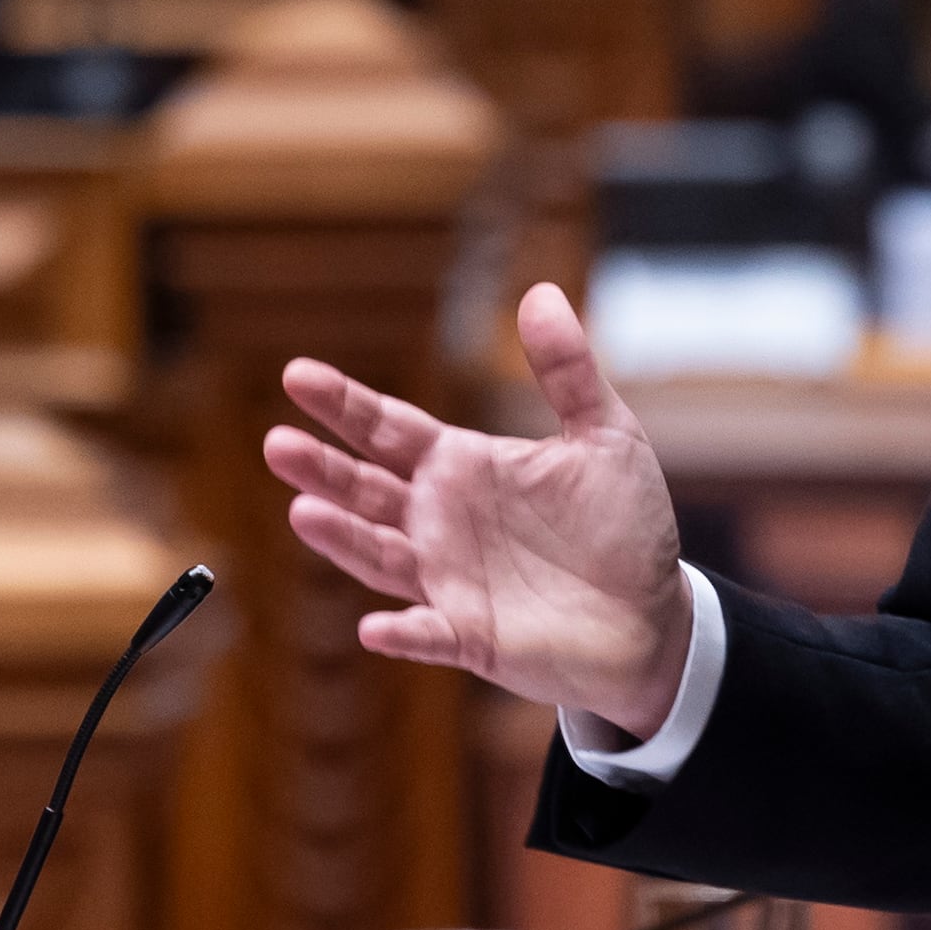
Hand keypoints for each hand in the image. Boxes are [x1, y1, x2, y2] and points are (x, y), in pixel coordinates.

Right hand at [263, 285, 692, 741]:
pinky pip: (429, 635)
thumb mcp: (605, 436)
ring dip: (343, 538)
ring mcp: (448, 581)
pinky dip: (404, 633)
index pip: (387, 428)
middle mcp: (438, 521)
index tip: (296, 376)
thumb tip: (542, 292)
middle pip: (365, 489)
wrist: (653, 616)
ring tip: (304, 512)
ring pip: (380, 556)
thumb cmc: (622, 526)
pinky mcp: (472, 637)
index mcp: (460, 465)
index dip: (344, 404)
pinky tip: (376, 628)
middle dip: (322, 468)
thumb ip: (567, 371)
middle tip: (278, 443)